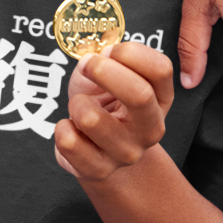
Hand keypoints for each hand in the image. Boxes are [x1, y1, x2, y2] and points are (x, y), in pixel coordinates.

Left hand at [54, 43, 174, 183]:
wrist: (94, 150)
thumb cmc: (102, 104)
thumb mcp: (110, 76)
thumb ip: (111, 60)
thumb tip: (104, 54)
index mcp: (160, 99)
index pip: (160, 68)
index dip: (129, 52)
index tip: (107, 51)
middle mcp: (151, 128)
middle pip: (139, 94)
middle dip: (102, 71)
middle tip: (86, 66)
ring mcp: (127, 153)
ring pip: (91, 118)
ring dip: (76, 103)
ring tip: (80, 106)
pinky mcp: (99, 170)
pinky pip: (68, 141)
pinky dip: (61, 128)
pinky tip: (71, 128)